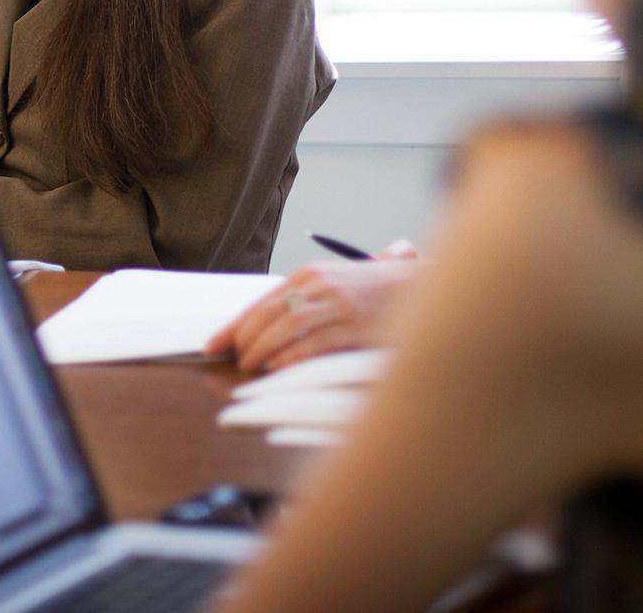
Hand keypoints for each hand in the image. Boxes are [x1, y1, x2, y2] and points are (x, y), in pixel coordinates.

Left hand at [203, 246, 418, 373]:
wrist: (431, 285)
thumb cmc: (384, 288)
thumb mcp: (343, 282)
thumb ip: (315, 294)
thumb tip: (282, 308)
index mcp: (313, 273)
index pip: (263, 301)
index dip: (235, 324)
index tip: (212, 344)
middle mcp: (322, 284)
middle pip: (269, 312)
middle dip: (242, 337)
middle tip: (227, 359)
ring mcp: (340, 304)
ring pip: (287, 326)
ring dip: (262, 348)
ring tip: (247, 367)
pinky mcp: (358, 326)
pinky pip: (316, 342)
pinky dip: (292, 356)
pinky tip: (277, 368)